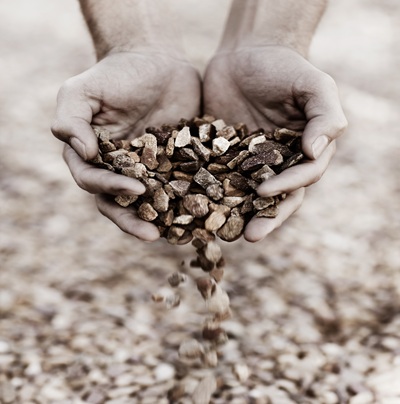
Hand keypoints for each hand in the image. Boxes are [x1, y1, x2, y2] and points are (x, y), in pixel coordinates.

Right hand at [52, 51, 200, 240]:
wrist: (156, 60)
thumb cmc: (115, 75)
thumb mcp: (82, 91)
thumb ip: (71, 120)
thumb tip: (83, 153)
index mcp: (93, 158)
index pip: (94, 182)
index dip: (111, 189)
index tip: (135, 190)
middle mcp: (119, 171)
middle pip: (120, 204)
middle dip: (134, 220)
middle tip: (153, 236)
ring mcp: (149, 171)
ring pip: (151, 203)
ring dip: (162, 220)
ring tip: (178, 236)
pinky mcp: (176, 166)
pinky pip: (180, 188)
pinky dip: (188, 202)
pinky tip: (202, 213)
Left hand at [203, 45, 346, 241]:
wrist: (244, 55)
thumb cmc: (284, 67)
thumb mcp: (313, 85)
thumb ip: (325, 117)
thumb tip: (314, 152)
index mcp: (304, 152)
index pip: (303, 177)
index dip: (287, 186)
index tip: (265, 192)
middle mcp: (278, 164)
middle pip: (277, 197)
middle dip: (266, 217)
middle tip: (251, 237)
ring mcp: (248, 164)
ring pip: (247, 195)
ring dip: (237, 215)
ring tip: (223, 234)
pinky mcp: (222, 158)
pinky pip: (218, 179)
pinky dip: (211, 194)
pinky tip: (198, 207)